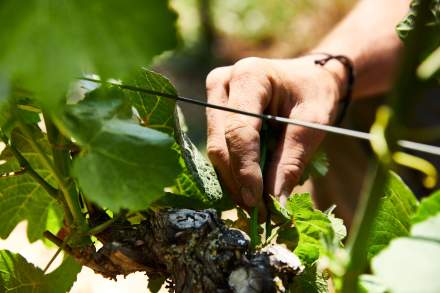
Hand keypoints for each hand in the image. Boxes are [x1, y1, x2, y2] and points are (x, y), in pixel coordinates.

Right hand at [205, 56, 345, 214]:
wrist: (308, 77)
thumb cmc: (314, 94)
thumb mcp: (312, 124)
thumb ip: (290, 162)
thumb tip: (274, 204)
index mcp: (249, 76)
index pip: (239, 130)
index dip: (246, 169)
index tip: (257, 201)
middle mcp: (223, 83)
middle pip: (220, 142)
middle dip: (238, 179)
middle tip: (258, 211)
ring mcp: (214, 96)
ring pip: (216, 148)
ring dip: (234, 179)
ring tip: (257, 202)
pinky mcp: (214, 111)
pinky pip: (218, 147)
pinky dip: (233, 170)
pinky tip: (249, 186)